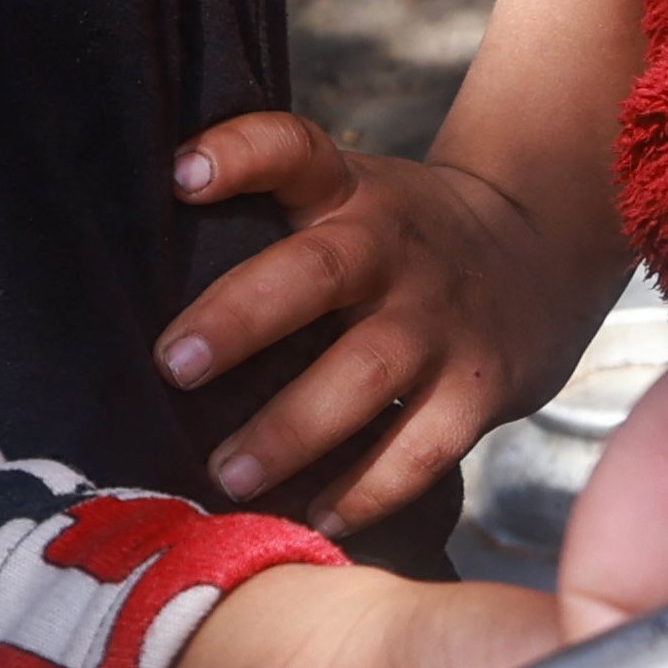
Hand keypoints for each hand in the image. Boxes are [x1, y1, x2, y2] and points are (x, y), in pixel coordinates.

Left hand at [156, 110, 621, 527]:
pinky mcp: (480, 389)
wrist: (544, 256)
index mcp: (352, 195)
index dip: (240, 155)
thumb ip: (269, 218)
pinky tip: (317, 517)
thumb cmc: (402, 242)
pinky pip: (422, 447)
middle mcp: (394, 251)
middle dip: (242, 318)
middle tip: (174, 367)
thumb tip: (123, 278)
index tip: (182, 176)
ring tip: (227, 474)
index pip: (295, 150)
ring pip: (366, 372)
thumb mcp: (352, 197)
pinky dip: (369, 489)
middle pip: (318, 272)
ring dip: (292, 428)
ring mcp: (441, 323)